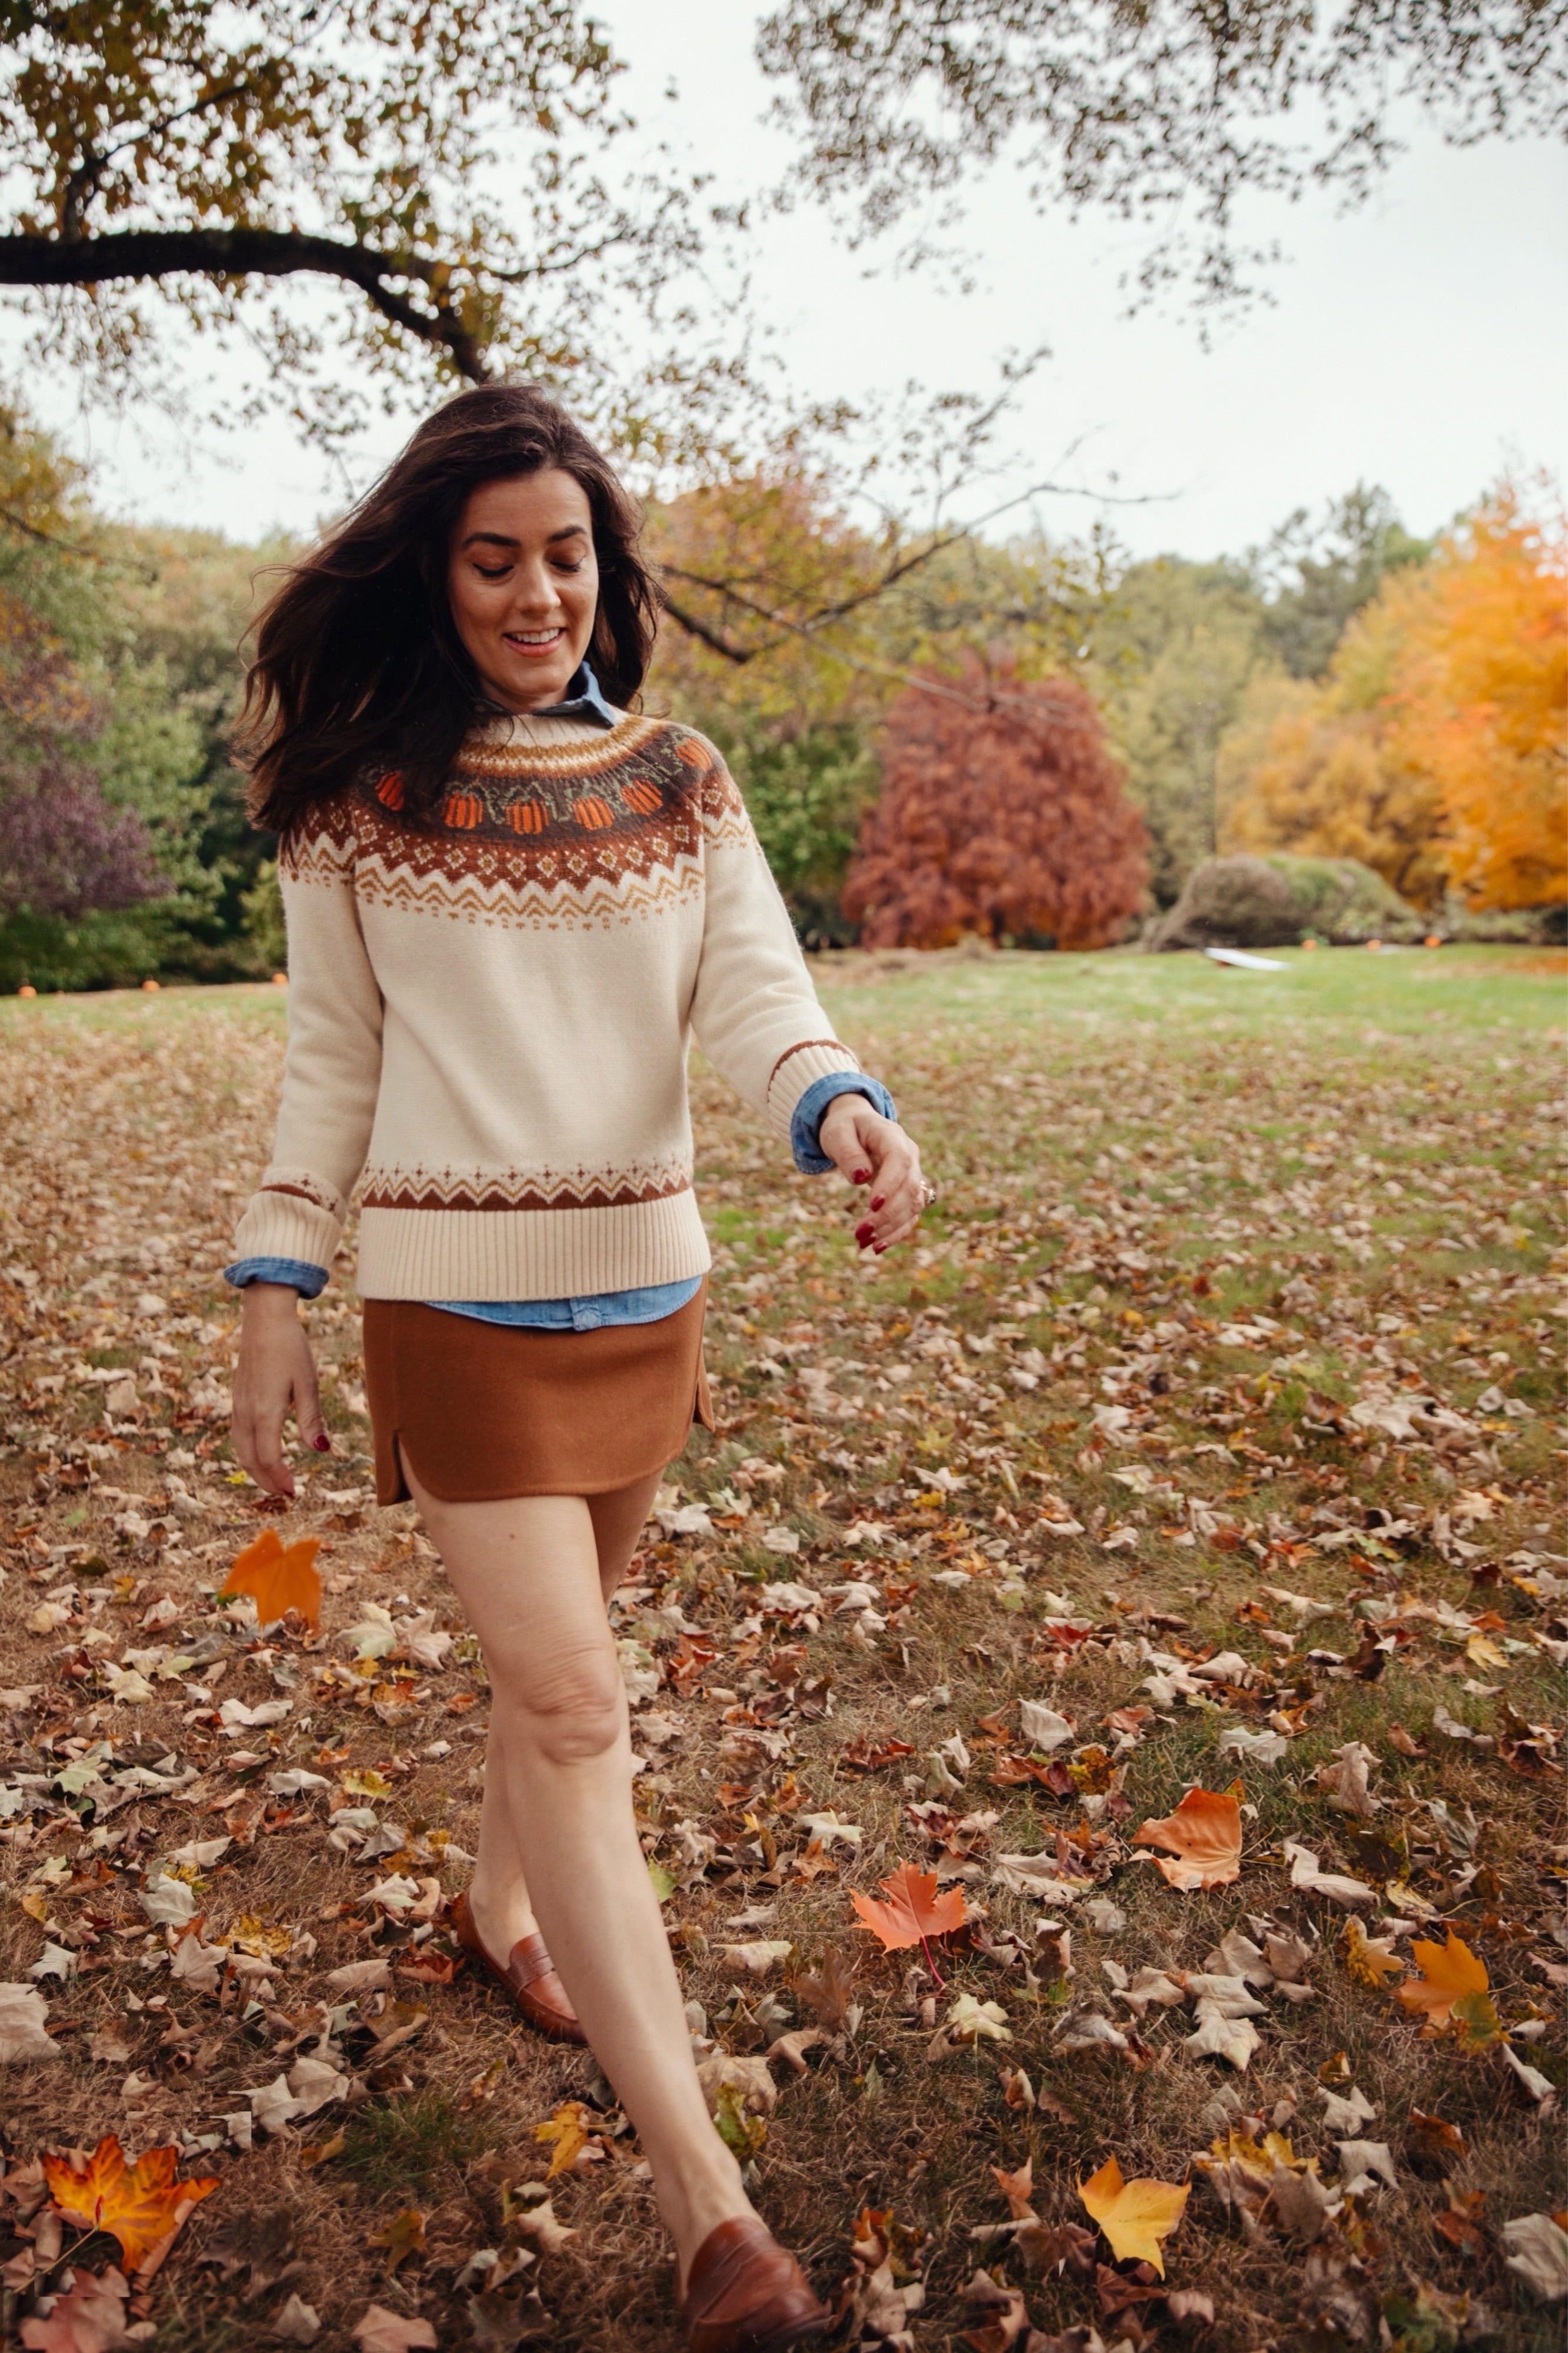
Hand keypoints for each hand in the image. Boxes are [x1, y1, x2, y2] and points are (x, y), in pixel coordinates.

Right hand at [231, 1284, 328, 1496]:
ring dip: (256, 1470)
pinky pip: (238, 1436)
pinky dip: (248, 1453)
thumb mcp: (307, 1383)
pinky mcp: (237, 1399)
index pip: (269, 1458)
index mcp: (264, 1412)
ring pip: (241, 1450)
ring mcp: (238, 1406)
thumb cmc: (290, 1348)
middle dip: (267, 1481)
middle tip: (285, 1494)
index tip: (294, 1492)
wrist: (264, 1320)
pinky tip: (262, 1453)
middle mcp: (246, 1413)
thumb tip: (320, 1450)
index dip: (280, 1479)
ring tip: (274, 1480)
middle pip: (250, 1460)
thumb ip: (311, 1419)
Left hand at [817, 1094, 929, 1254]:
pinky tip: (877, 1247)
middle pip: (909, 1187)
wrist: (856, 1126)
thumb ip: (849, 1153)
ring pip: (913, 1205)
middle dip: (887, 1214)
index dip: (890, 1184)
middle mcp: (910, 1155)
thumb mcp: (838, 1134)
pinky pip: (909, 1215)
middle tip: (860, 1234)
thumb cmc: (845, 1128)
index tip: (872, 1205)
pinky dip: (896, 1232)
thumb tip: (861, 1178)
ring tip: (864, 1243)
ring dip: (891, 1227)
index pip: (900, 1160)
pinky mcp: (908, 1191)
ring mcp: (912, 1174)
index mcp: (892, 1136)